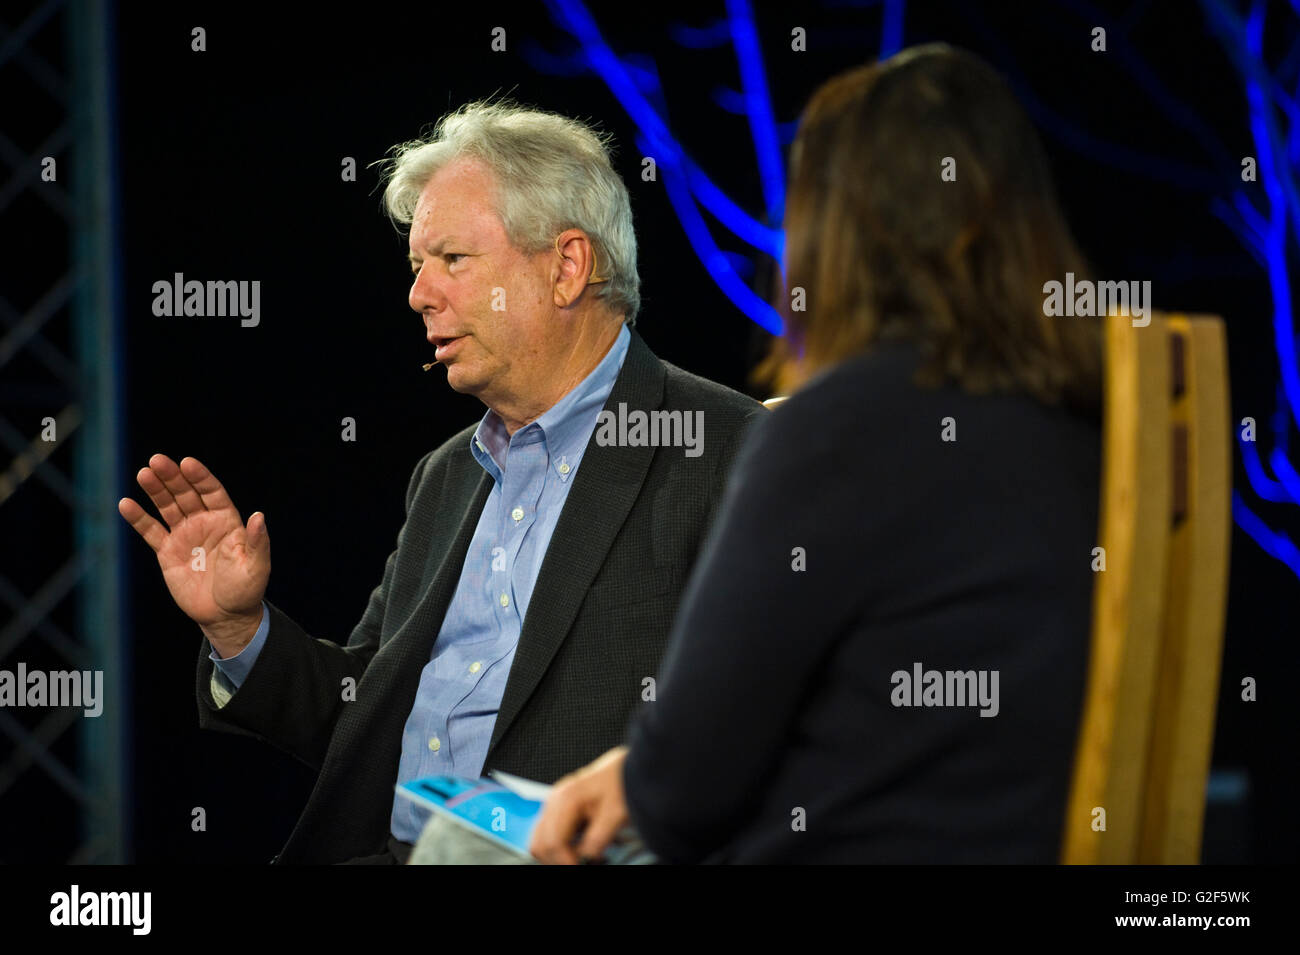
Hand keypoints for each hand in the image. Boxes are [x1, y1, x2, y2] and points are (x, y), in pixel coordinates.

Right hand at [118, 454, 269, 654]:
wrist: (225, 615)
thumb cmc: (245, 590)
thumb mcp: (256, 567)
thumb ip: (256, 542)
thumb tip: (259, 516)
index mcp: (227, 521)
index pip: (212, 492)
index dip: (200, 477)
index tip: (187, 462)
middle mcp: (204, 523)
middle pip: (186, 494)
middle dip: (172, 477)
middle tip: (156, 461)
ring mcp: (184, 535)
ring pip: (167, 507)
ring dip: (155, 490)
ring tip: (144, 474)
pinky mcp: (167, 552)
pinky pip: (151, 531)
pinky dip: (138, 518)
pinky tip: (125, 504)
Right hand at [529, 745, 629, 863]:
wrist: (627, 769)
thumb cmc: (623, 784)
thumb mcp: (615, 815)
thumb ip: (597, 840)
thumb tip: (585, 858)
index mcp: (566, 799)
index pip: (553, 842)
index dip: (566, 861)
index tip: (582, 865)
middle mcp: (555, 800)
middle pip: (540, 843)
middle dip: (558, 859)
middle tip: (580, 863)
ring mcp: (555, 803)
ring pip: (540, 840)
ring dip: (557, 854)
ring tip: (580, 857)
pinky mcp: (560, 808)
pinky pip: (549, 833)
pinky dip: (559, 846)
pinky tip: (579, 848)